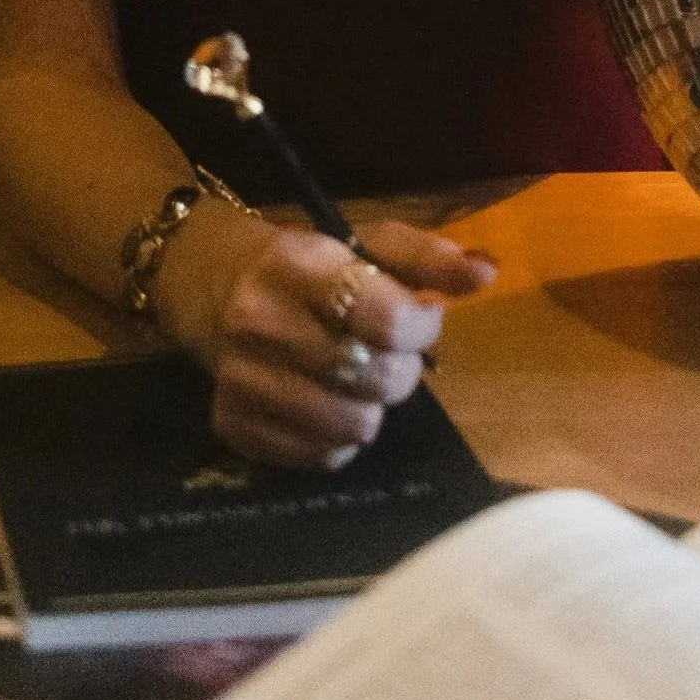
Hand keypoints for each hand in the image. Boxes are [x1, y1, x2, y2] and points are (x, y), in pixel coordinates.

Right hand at [205, 220, 495, 468]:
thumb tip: (485, 274)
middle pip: (375, 379)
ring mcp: (241, 380)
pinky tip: (327, 402)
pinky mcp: (231, 425)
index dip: (421, 328)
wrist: (215, 287)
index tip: (420, 321)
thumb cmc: (310, 266)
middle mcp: (261, 323)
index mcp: (299, 266)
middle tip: (389, 353)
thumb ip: (427, 257)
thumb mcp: (367, 242)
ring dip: (372, 408)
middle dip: (401, 369)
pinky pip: (320, 456)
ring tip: (359, 379)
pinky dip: (338, 437)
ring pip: (353, 426)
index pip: (385, 319)